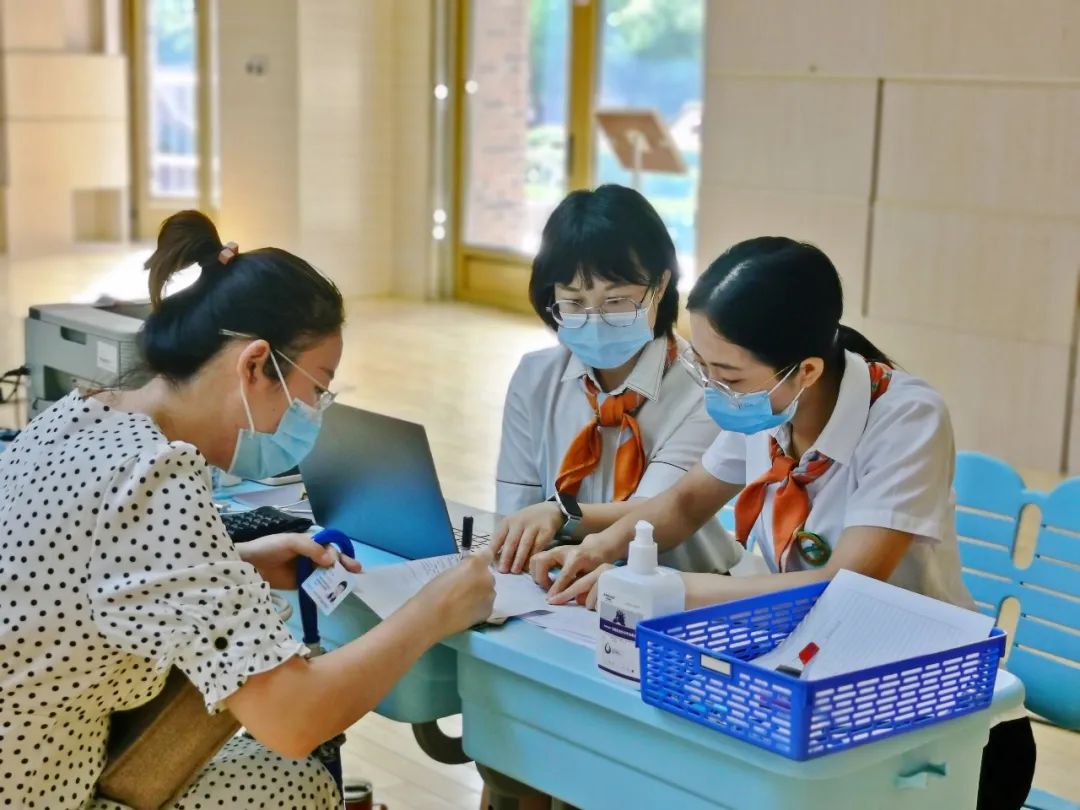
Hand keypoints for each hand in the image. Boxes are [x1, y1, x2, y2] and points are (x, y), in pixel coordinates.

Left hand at [237, 532, 361, 589]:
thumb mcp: (290, 542)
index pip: (330, 547)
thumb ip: (311, 548)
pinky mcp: (300, 585)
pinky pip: (316, 587)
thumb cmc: (268, 547)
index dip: (338, 553)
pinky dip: (325, 590)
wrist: (248, 564)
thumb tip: (331, 560)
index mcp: (310, 543)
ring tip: (347, 585)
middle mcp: (311, 556)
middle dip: (345, 565)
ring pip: (326, 574)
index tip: (341, 562)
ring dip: (337, 579)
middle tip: (356, 571)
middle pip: (332, 561)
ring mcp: (306, 571)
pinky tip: (332, 595)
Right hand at [417, 549, 495, 635]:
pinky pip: (485, 605)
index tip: (478, 564)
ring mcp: (490, 595)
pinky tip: (465, 613)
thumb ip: (463, 570)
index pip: (488, 554)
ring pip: (487, 592)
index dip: (483, 559)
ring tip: (463, 603)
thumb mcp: (448, 573)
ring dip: (479, 594)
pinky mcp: (489, 611)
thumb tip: (468, 574)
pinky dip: (478, 607)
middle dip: (478, 580)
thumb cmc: (434, 593)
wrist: (433, 618)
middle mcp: (487, 577)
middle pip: (486, 576)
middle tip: (463, 589)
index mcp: (476, 564)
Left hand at [491, 501, 564, 573]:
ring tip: (515, 571)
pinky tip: (529, 566)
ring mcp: (533, 526)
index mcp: (508, 522)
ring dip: (519, 559)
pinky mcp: (546, 530)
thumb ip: (505, 539)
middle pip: (511, 541)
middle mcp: (519, 522)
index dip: (493, 550)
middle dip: (506, 557)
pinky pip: (538, 546)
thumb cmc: (526, 523)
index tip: (490, 562)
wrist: (548, 511)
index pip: (498, 537)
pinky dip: (532, 556)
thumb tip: (495, 559)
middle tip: (502, 570)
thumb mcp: (513, 526)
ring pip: (524, 544)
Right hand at [529, 528, 626, 602]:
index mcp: (576, 558)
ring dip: (536, 574)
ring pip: (536, 559)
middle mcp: (562, 551)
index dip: (556, 588)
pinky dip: (536, 571)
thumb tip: (575, 601)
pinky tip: (544, 579)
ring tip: (545, 585)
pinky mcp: (549, 551)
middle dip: (540, 578)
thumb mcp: (592, 576)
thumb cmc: (595, 563)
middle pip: (541, 561)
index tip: (550, 599)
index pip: (563, 575)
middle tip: (547, 589)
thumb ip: (582, 587)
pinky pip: (536, 560)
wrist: (595, 549)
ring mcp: (554, 549)